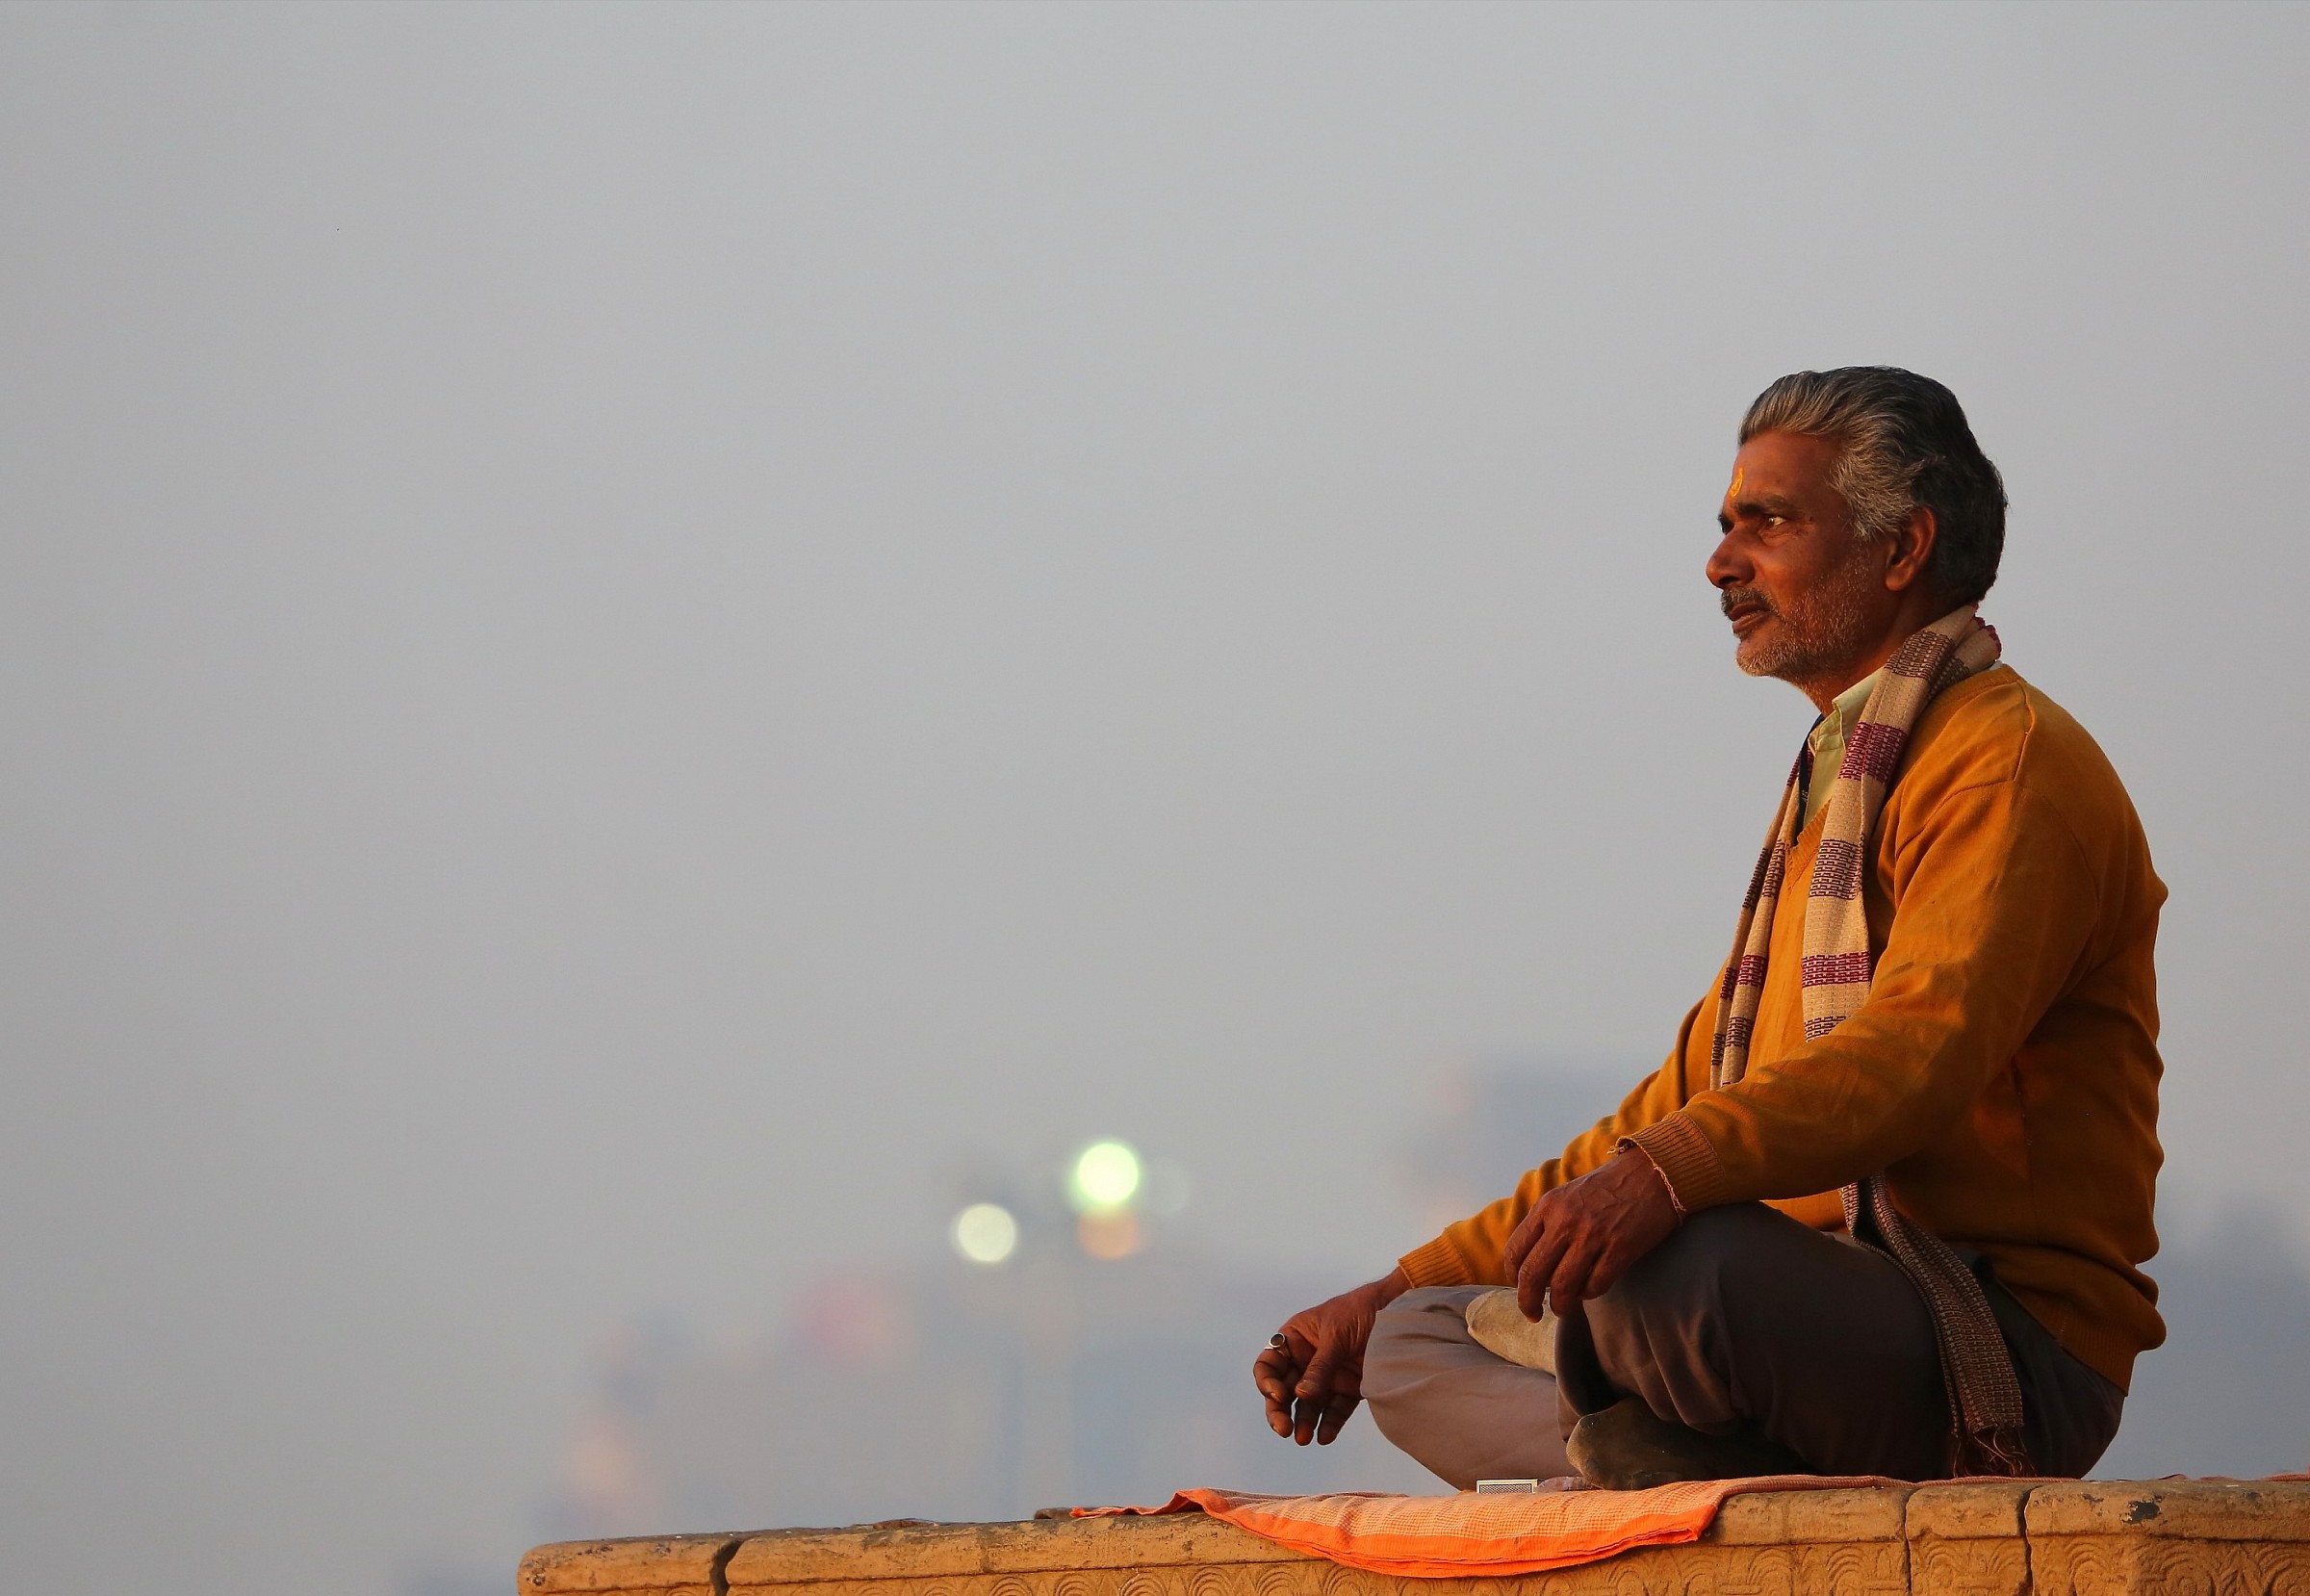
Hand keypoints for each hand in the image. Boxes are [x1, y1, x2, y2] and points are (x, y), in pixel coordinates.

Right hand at [1252, 1267, 1409, 1445]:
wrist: (1398, 1313)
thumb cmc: (1360, 1311)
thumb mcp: (1336, 1335)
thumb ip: (1320, 1367)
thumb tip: (1300, 1396)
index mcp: (1295, 1339)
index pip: (1270, 1364)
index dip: (1267, 1382)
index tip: (1278, 1395)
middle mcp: (1307, 1359)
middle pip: (1285, 1389)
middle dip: (1281, 1410)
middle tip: (1284, 1430)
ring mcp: (1328, 1376)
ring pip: (1309, 1404)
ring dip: (1305, 1421)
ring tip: (1304, 1439)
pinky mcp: (1349, 1388)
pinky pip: (1336, 1409)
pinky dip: (1330, 1423)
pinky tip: (1324, 1436)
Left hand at [1501, 1150, 1679, 1319]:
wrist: (1652, 1173)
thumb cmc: (1607, 1187)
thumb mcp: (1566, 1195)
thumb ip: (1547, 1223)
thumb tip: (1531, 1262)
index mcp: (1547, 1207)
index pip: (1516, 1250)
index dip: (1512, 1276)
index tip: (1518, 1288)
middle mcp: (1565, 1222)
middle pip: (1533, 1274)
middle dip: (1527, 1301)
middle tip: (1532, 1314)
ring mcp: (1592, 1236)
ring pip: (1562, 1286)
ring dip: (1559, 1304)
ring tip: (1561, 1308)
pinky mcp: (1620, 1249)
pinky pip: (1594, 1285)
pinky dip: (1587, 1295)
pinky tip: (1587, 1292)